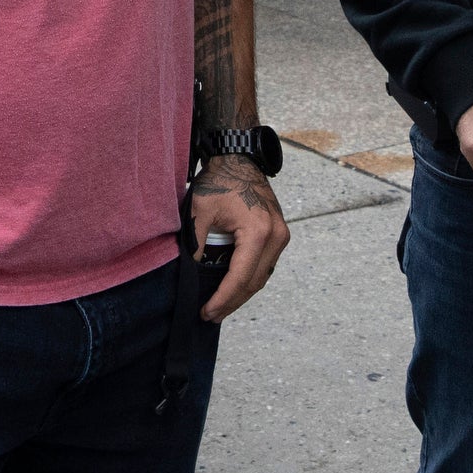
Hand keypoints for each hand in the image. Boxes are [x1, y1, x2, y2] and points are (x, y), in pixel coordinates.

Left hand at [190, 164, 286, 317]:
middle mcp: (276, 236)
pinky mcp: (279, 234)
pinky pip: (264, 265)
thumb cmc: (219, 181)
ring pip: (262, 276)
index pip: (240, 277)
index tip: (206, 312)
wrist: (239, 158)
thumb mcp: (199, 212)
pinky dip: (249, 278)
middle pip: (254, 282)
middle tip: (210, 315)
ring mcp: (281, 235)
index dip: (223, 299)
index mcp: (258, 232)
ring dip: (241, 293)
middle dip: (232, 302)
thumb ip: (195, 245)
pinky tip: (232, 287)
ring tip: (219, 306)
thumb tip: (190, 276)